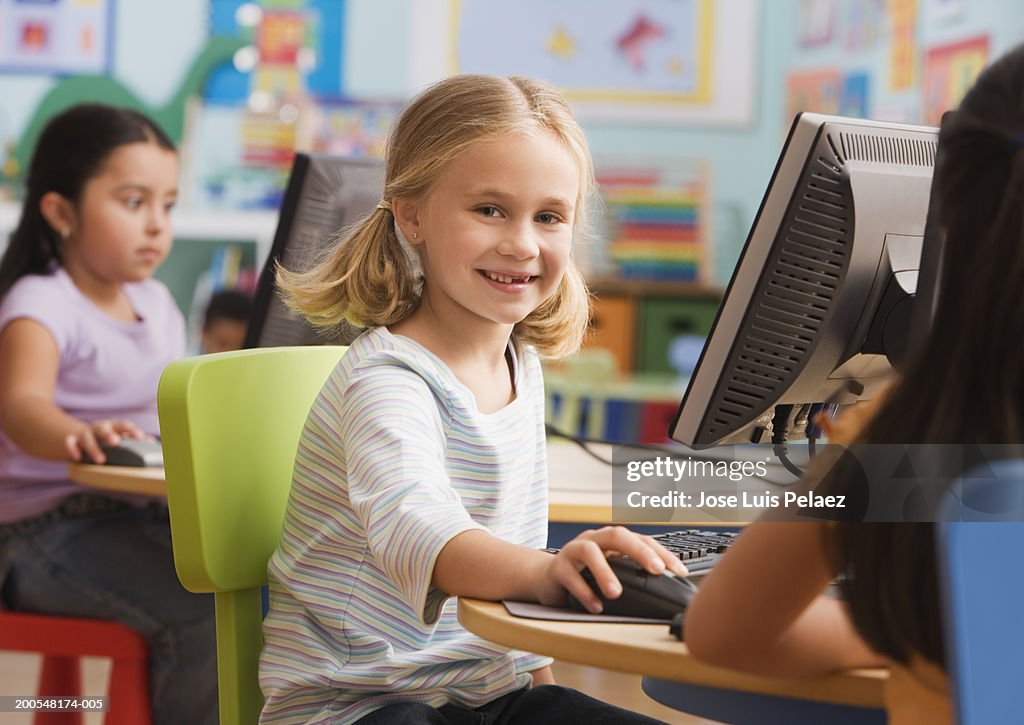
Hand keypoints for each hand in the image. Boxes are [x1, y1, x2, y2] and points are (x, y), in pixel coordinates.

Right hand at [65, 419, 150, 463]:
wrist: (79, 436)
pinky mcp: (72, 441)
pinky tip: (77, 457)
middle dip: (109, 434)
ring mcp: (85, 434)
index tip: (140, 437)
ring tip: (101, 460)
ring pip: (87, 437)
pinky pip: (70, 443)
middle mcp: (98, 428)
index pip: (123, 424)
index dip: (131, 430)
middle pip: (103, 428)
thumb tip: (151, 443)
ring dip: (94, 448)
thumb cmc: (106, 438)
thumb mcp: (119, 437)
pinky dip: (72, 448)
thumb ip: (133, 440)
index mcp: (113, 426)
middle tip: (116, 442)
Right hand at [538, 525, 687, 612]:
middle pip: (617, 535)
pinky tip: (596, 606)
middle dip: (639, 551)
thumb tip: (665, 589)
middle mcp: (594, 540)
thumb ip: (632, 574)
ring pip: (589, 552)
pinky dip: (584, 592)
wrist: (547, 579)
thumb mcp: (611, 571)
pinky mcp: (557, 567)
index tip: (680, 571)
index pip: (640, 539)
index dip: (662, 553)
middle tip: (657, 570)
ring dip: (605, 572)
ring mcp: (573, 551)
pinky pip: (571, 576)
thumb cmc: (585, 575)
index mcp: (611, 540)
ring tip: (616, 593)